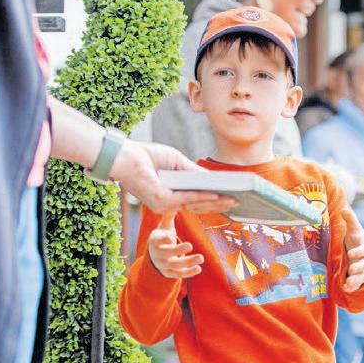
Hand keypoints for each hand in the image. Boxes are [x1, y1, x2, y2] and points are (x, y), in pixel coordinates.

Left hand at [111, 140, 238, 213]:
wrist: (126, 156)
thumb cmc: (148, 156)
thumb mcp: (177, 162)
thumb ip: (194, 173)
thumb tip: (214, 181)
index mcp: (171, 195)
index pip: (195, 201)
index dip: (214, 200)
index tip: (231, 199)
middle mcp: (168, 203)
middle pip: (199, 206)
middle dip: (219, 204)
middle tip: (237, 202)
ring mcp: (164, 204)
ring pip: (195, 205)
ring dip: (215, 202)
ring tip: (232, 199)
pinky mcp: (161, 201)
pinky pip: (187, 199)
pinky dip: (203, 197)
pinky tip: (216, 194)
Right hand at [147, 211, 204, 278]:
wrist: (155, 255)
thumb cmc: (163, 237)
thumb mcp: (164, 226)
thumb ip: (169, 216)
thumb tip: (176, 201)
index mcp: (155, 241)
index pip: (156, 240)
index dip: (162, 239)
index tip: (169, 237)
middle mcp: (157, 254)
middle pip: (166, 254)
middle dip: (178, 250)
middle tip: (190, 246)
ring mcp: (163, 265)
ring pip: (174, 265)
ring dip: (188, 262)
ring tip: (201, 257)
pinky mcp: (169, 273)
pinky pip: (178, 274)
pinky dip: (188, 273)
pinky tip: (198, 268)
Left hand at [342, 208, 363, 292]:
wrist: (362, 251)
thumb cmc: (357, 239)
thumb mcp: (354, 230)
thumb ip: (351, 220)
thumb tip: (344, 209)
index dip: (360, 251)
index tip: (351, 253)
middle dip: (360, 267)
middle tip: (351, 270)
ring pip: (363, 276)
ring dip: (356, 280)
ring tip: (348, 283)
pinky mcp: (361, 277)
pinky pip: (358, 283)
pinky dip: (353, 287)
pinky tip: (345, 288)